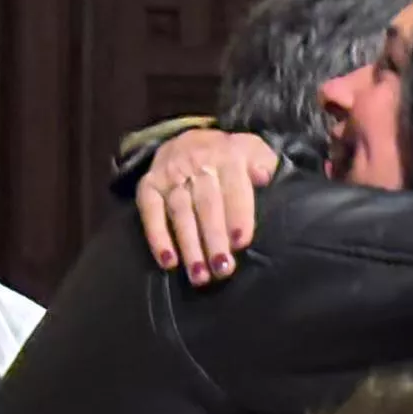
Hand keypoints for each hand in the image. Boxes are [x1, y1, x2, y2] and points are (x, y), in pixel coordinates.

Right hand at [136, 128, 276, 283]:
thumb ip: (263, 161)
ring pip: (180, 213)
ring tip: (199, 275)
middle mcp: (197, 164)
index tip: (240, 243)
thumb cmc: (228, 156)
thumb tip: (263, 176)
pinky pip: (149, 212)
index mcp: (227, 156)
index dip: (237, 215)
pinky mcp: (148, 186)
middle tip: (222, 269)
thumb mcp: (252, 150)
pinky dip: (157, 237)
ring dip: (189, 246)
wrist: (188, 138)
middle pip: (206, 205)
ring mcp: (170, 175)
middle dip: (214, 239)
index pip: (233, 187)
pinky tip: (168, 262)